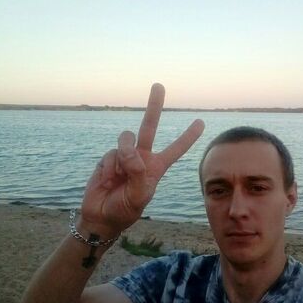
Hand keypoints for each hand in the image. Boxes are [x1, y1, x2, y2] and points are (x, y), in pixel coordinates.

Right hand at [79, 83, 204, 237]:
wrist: (100, 216)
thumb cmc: (124, 209)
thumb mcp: (139, 196)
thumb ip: (138, 173)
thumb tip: (131, 151)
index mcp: (156, 167)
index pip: (176, 149)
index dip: (188, 136)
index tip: (201, 122)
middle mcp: (142, 157)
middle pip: (150, 127)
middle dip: (154, 106)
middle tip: (159, 86)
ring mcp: (125, 156)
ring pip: (127, 139)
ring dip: (124, 153)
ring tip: (120, 174)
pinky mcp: (109, 157)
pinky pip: (112, 153)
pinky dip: (111, 167)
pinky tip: (109, 179)